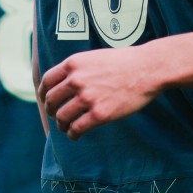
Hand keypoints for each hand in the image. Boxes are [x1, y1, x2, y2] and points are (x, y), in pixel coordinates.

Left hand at [38, 47, 165, 137]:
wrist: (148, 69)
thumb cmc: (125, 62)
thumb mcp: (94, 57)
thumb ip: (78, 69)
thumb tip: (64, 83)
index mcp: (73, 64)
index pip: (47, 81)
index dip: (44, 93)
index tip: (46, 100)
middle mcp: (76, 80)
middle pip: (51, 100)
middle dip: (52, 111)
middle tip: (57, 116)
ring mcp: (87, 97)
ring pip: (62, 117)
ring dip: (61, 125)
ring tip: (66, 128)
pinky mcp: (100, 114)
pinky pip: (77, 128)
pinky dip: (73, 134)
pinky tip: (76, 135)